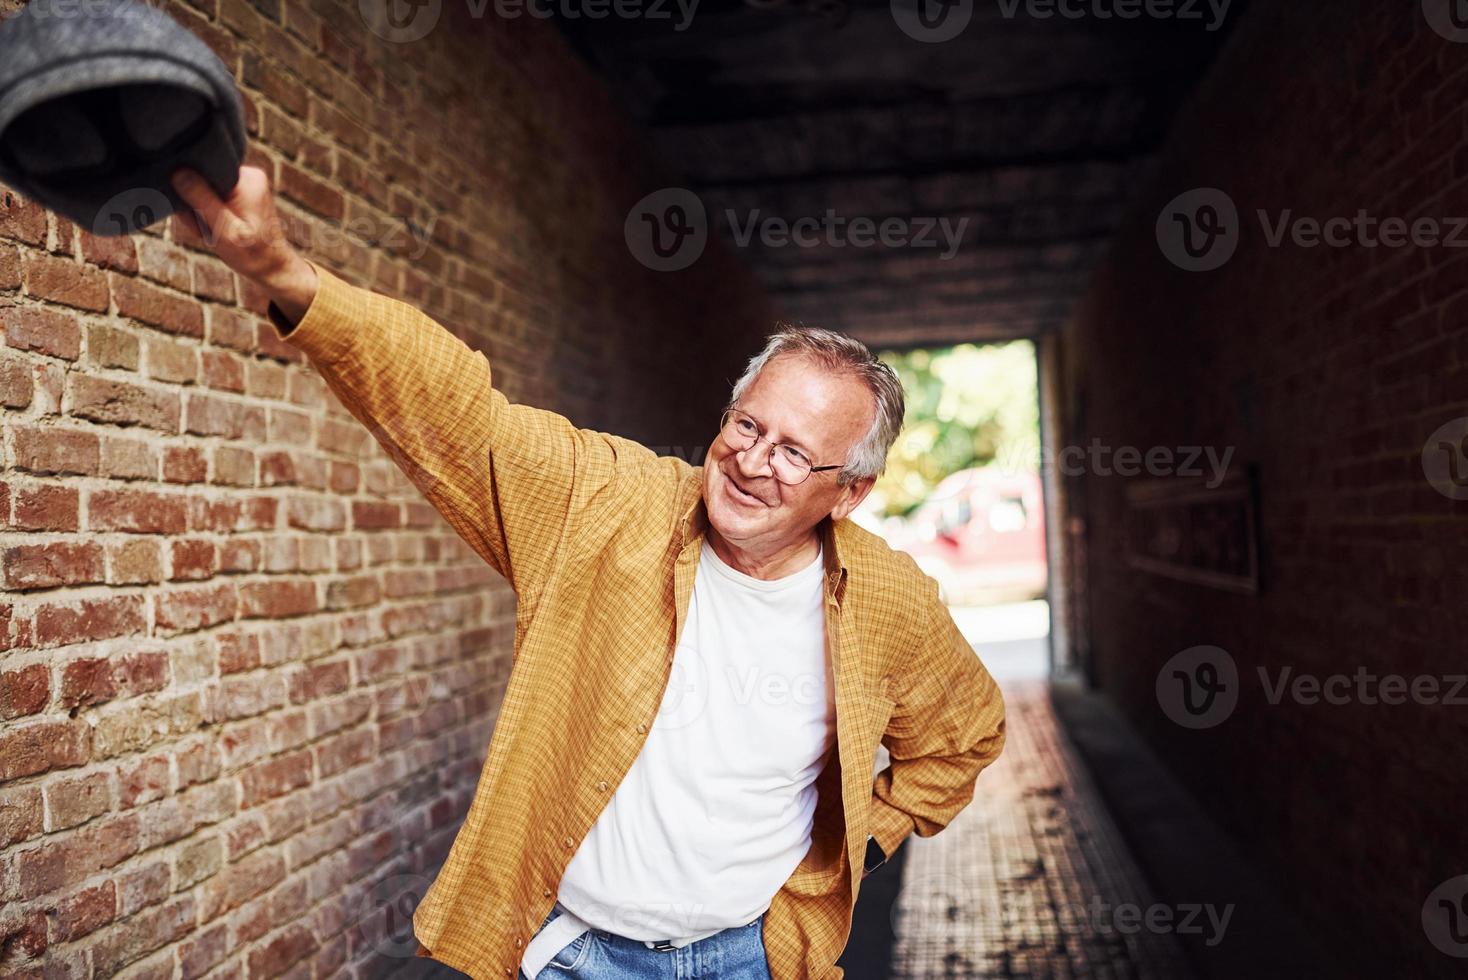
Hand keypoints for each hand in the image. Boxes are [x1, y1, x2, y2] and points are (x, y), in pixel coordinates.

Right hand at [170, 165, 317, 324]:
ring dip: (201, 216)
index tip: (201, 217)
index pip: (203, 169)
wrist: (272, 268)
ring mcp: (243, 185)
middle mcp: (247, 176)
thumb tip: (178, 171)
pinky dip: (208, 219)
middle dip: (197, 209)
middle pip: (201, 182)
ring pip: (202, 194)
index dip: (192, 193)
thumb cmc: (252, 253)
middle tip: (209, 231)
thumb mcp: (224, 228)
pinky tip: (216, 231)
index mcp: (248, 178)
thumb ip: (202, 200)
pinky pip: (209, 202)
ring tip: (215, 233)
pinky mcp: (237, 196)